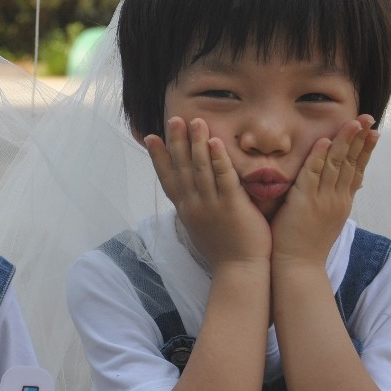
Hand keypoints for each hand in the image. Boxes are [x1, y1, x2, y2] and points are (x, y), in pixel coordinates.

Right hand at [146, 117, 269, 267]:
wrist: (238, 271)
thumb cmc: (222, 251)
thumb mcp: (199, 228)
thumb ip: (194, 208)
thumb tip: (187, 196)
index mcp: (186, 210)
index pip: (168, 178)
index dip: (158, 157)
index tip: (151, 137)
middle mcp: (194, 205)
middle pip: (182, 168)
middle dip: (176, 142)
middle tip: (173, 119)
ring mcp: (211, 205)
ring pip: (200, 169)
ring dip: (196, 144)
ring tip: (195, 121)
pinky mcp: (232, 207)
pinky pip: (223, 179)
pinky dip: (218, 159)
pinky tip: (216, 142)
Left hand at [272, 115, 377, 264]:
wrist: (298, 267)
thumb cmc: (307, 244)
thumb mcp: (327, 220)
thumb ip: (334, 202)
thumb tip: (344, 188)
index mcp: (342, 202)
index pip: (357, 170)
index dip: (365, 150)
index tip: (373, 131)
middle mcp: (337, 198)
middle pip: (351, 163)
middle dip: (360, 139)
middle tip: (368, 118)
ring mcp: (323, 200)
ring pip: (336, 165)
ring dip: (344, 142)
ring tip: (352, 123)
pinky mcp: (305, 201)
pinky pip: (313, 174)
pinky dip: (319, 157)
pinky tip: (325, 142)